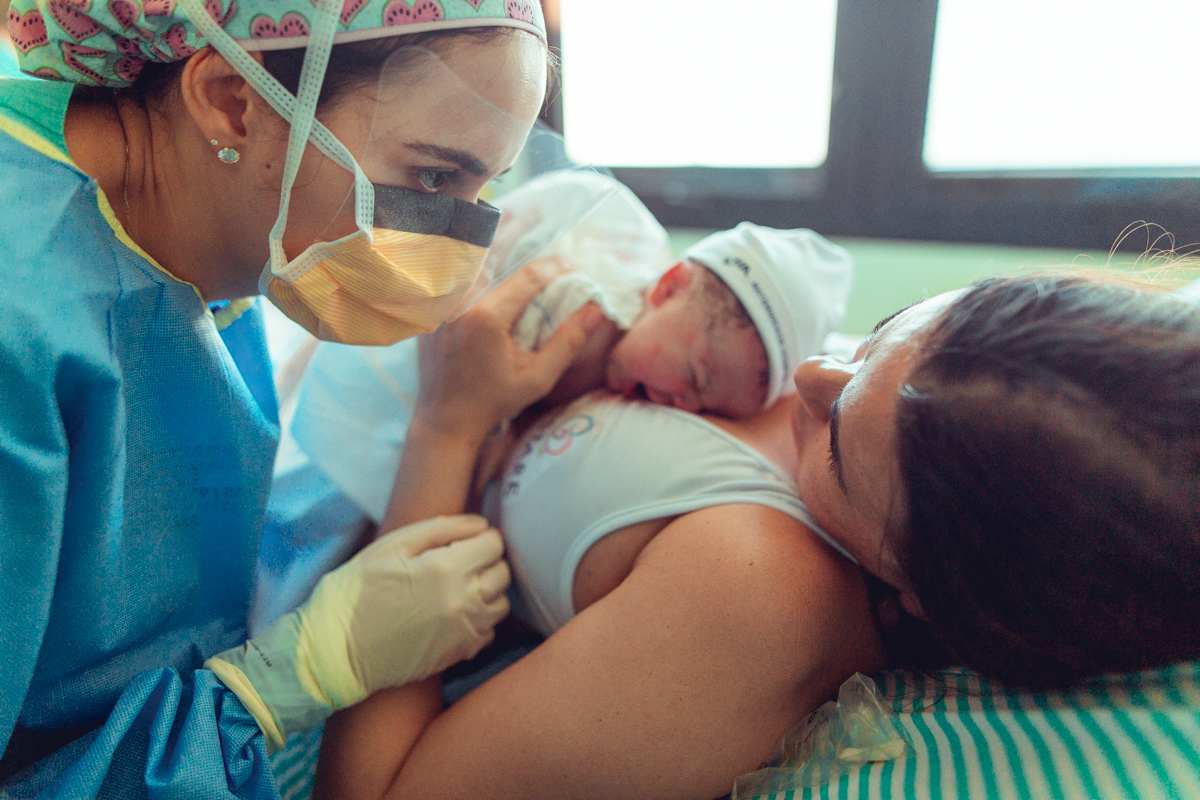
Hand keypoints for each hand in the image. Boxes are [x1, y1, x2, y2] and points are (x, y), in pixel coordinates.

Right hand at [206, 515, 509, 749]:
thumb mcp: (390, 546)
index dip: (480, 538)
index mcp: (446, 568)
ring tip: (456, 589)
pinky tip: (453, 615)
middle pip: (503, 572)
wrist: (335, 652)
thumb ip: (441, 528)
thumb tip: (481, 524)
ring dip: (486, 591)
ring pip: (501, 603)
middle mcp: (463, 601)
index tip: (462, 542)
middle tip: (458, 563)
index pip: (494, 544)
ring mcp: (464, 631)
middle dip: (485, 562)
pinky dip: (480, 620)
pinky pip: (489, 631)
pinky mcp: (460, 654)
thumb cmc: (356, 593)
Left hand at [416, 260, 604, 443]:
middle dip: (525, 263)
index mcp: (487, 316)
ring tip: (519, 278)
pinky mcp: (430, 312)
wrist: (446, 420)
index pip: (527, 276)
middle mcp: (459, 304)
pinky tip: (490, 295)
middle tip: (548, 271)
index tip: (572, 265)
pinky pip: (455, 284)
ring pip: (473, 269)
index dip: (553, 267)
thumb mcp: (538, 377)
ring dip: (497, 264)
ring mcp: (440, 306)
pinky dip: (474, 280)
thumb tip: (596, 310)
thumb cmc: (494, 402)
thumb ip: (569, 341)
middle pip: (499, 263)